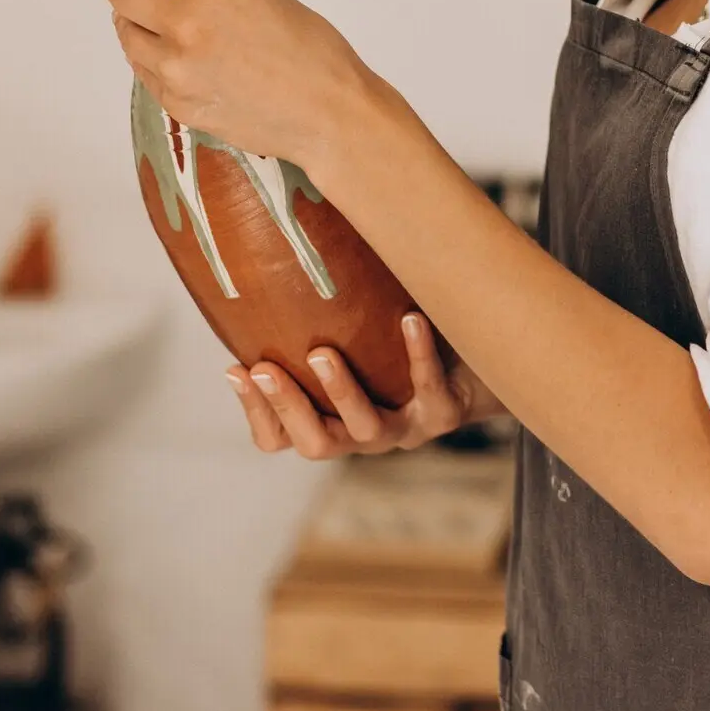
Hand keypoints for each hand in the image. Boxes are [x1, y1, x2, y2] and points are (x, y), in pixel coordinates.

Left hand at [85, 0, 367, 172]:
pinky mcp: (173, 101)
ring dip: (133, 18)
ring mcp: (175, 67)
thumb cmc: (308, 46)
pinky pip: (142, 66)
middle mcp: (185, 22)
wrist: (327, 111)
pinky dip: (148, 52)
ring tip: (159, 16)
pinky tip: (174, 50)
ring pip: (125, 31)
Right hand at [227, 309, 503, 459]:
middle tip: (265, 369)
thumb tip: (254, 266)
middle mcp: (362, 435)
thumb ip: (308, 327)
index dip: (256, 412)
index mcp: (331, 424)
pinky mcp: (444, 412)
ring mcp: (404, 428)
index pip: (277, 439)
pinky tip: (409, 319)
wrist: (474, 365)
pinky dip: (419, 354)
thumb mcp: (350, 343)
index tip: (235, 368)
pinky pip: (430, 387)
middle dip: (288, 408)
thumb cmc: (395, 349)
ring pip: (367, 428)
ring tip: (322, 353)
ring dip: (341, 392)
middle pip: (317, 444)